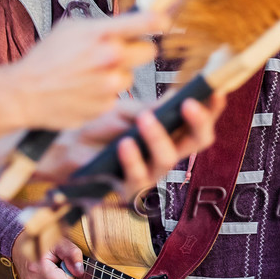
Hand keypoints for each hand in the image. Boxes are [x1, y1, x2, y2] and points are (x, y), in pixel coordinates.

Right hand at [0, 13, 166, 129]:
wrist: (23, 93)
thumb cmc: (46, 58)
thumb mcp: (70, 30)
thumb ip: (102, 27)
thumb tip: (130, 24)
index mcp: (101, 34)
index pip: (144, 23)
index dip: (158, 21)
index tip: (165, 21)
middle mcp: (110, 57)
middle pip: (149, 52)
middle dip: (137, 51)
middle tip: (119, 54)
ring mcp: (109, 83)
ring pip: (131, 76)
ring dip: (117, 75)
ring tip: (90, 76)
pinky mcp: (106, 105)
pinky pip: (116, 95)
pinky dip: (104, 94)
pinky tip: (84, 90)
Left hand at [38, 91, 225, 197]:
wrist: (63, 147)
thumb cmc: (99, 127)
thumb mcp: (126, 110)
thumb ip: (152, 108)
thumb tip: (179, 96)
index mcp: (172, 131)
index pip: (200, 119)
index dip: (213, 108)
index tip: (216, 90)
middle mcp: (168, 152)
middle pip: (198, 142)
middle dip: (198, 123)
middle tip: (189, 103)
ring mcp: (151, 172)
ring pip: (168, 158)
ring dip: (158, 137)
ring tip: (144, 119)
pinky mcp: (129, 188)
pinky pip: (137, 176)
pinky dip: (132, 158)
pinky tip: (125, 144)